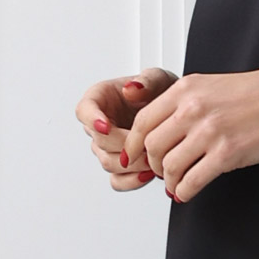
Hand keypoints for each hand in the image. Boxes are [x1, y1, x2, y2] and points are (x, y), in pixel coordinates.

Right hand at [75, 68, 178, 191]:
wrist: (174, 113)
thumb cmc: (160, 92)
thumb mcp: (158, 78)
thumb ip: (145, 81)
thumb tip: (131, 89)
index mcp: (100, 100)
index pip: (84, 111)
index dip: (92, 120)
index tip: (105, 125)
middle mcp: (100, 124)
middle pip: (100, 142)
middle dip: (123, 145)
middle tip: (145, 145)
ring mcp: (108, 147)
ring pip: (108, 163)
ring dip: (131, 164)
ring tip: (152, 158)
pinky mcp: (120, 165)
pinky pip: (117, 180)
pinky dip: (132, 180)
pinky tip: (148, 173)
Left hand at [123, 62, 258, 201]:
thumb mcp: (218, 86)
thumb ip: (191, 103)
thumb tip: (169, 131)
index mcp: (188, 88)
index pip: (143, 121)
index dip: (134, 145)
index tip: (134, 157)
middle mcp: (193, 108)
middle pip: (151, 146)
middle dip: (152, 165)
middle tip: (161, 173)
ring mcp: (210, 131)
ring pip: (169, 166)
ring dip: (169, 181)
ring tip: (177, 185)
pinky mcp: (228, 153)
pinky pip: (192, 181)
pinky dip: (185, 191)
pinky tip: (187, 193)